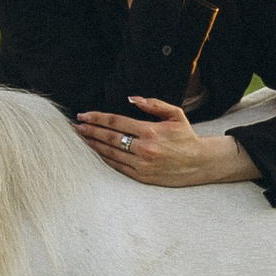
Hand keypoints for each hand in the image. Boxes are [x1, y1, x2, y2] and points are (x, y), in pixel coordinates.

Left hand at [77, 96, 259, 187]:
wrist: (200, 163)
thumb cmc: (186, 136)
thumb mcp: (174, 114)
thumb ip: (153, 104)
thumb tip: (130, 98)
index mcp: (151, 131)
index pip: (116, 122)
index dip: (97, 118)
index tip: (83, 115)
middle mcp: (144, 148)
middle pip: (109, 137)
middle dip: (90, 131)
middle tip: (75, 126)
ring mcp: (142, 165)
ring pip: (110, 153)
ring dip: (93, 145)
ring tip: (81, 138)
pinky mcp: (142, 176)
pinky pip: (117, 166)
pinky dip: (104, 158)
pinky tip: (95, 152)